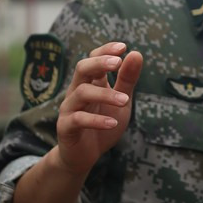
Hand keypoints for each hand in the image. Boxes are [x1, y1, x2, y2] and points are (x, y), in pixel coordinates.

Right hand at [55, 42, 143, 175]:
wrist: (85, 155)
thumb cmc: (104, 122)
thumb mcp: (122, 101)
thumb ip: (127, 80)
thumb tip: (136, 53)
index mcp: (91, 82)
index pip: (93, 58)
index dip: (105, 50)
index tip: (123, 47)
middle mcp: (77, 91)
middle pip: (82, 68)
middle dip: (99, 63)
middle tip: (118, 62)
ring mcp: (69, 108)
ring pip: (81, 92)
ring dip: (105, 94)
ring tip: (124, 100)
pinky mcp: (65, 127)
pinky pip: (78, 119)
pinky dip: (96, 120)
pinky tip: (113, 123)